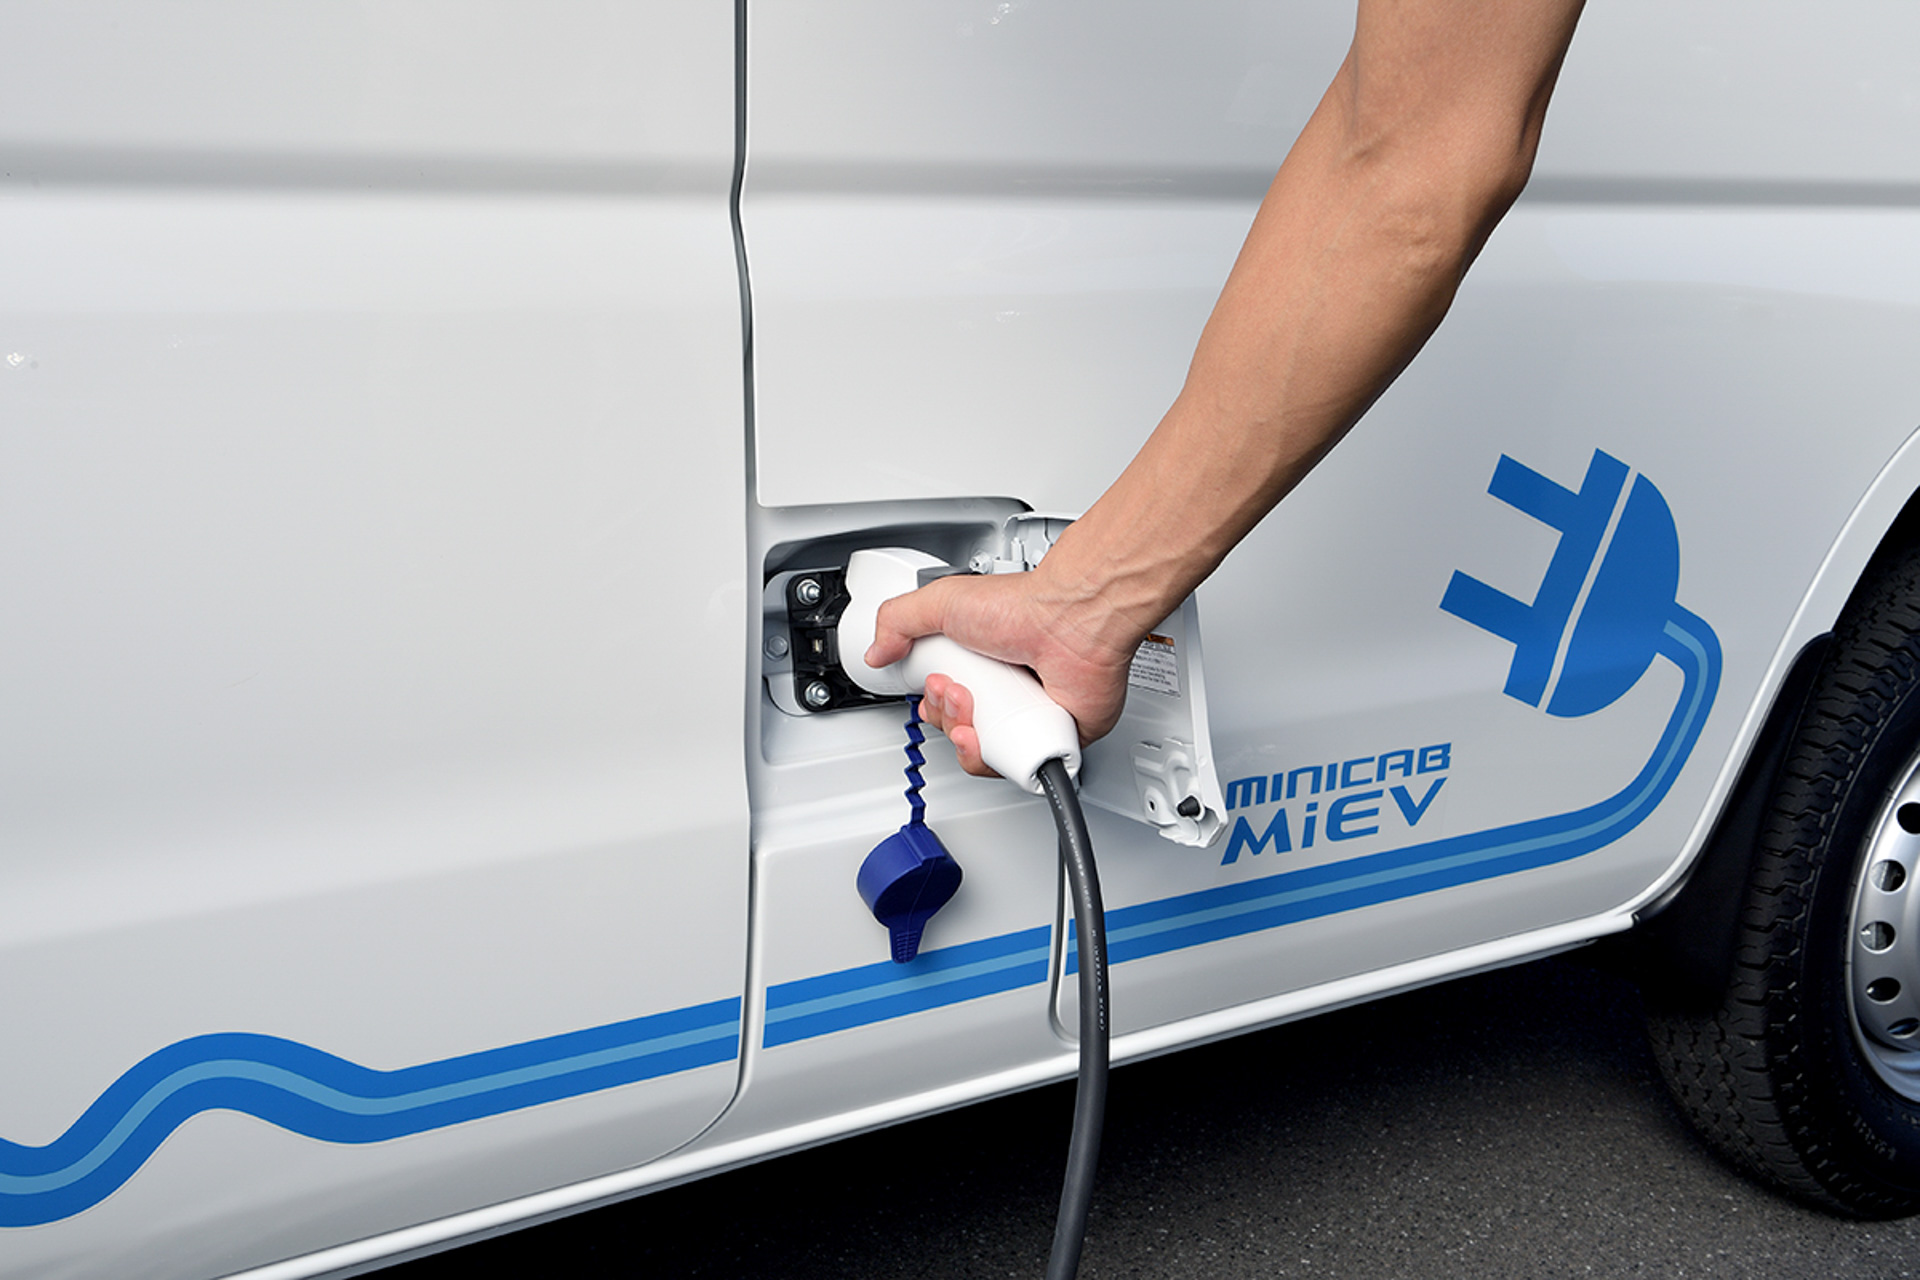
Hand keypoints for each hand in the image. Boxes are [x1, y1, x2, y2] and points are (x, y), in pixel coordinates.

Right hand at [864, 568, 1139, 776]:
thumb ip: (898, 620)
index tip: (932, 686)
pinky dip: (1002, 761)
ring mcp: (1029, 714)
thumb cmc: (1023, 608)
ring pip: (984, 753)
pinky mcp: (1053, 736)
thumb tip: (876, 653)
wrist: (1072, 621)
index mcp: (981, 660)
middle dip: (946, 717)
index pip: (944, 700)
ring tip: (973, 711)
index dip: (931, 704)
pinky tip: (994, 740)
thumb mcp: (942, 601)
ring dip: (965, 739)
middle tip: (956, 692)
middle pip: (959, 729)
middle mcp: (1005, 688)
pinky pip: (1021, 768)